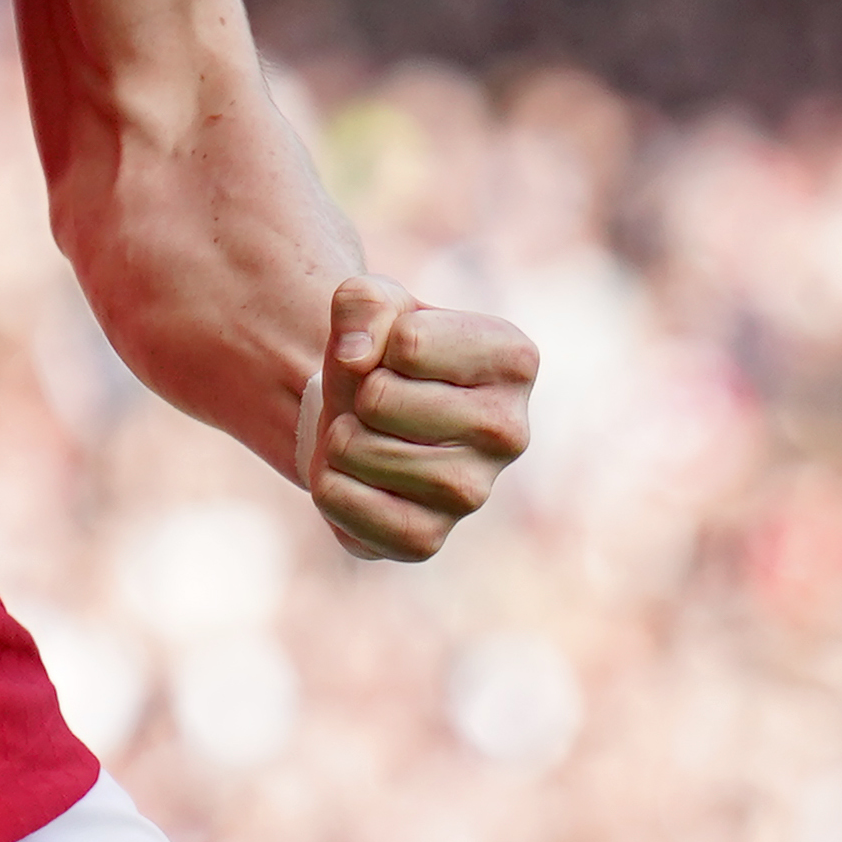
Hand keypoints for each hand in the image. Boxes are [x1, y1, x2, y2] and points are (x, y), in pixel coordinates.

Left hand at [301, 278, 531, 562]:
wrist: (367, 422)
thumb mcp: (373, 304)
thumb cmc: (382, 354)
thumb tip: (356, 357)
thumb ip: (363, 302)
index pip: (407, 343)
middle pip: (378, 398)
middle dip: (354, 391)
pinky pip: (341, 502)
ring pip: (356, 450)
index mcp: (515, 360)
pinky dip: (327, 481)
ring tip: (364, 434)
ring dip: (337, 435)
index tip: (393, 357)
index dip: (377, 342)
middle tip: (375, 401)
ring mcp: (473, 494)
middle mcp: (509, 432)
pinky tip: (355, 475)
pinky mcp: (426, 540)